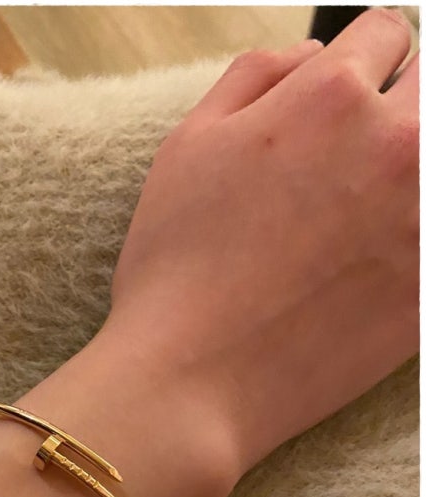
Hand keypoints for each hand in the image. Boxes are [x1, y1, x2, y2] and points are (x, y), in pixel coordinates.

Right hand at [106, 9, 417, 478]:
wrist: (192, 382)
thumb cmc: (176, 268)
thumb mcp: (188, 147)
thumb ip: (255, 77)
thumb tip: (311, 53)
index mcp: (332, 97)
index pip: (388, 33)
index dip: (359, 62)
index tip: (343, 98)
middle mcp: (398, 146)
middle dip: (399, 105)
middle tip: (353, 156)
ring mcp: (424, 221)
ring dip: (408, 173)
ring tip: (359, 213)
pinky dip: (411, 238)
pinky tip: (367, 263)